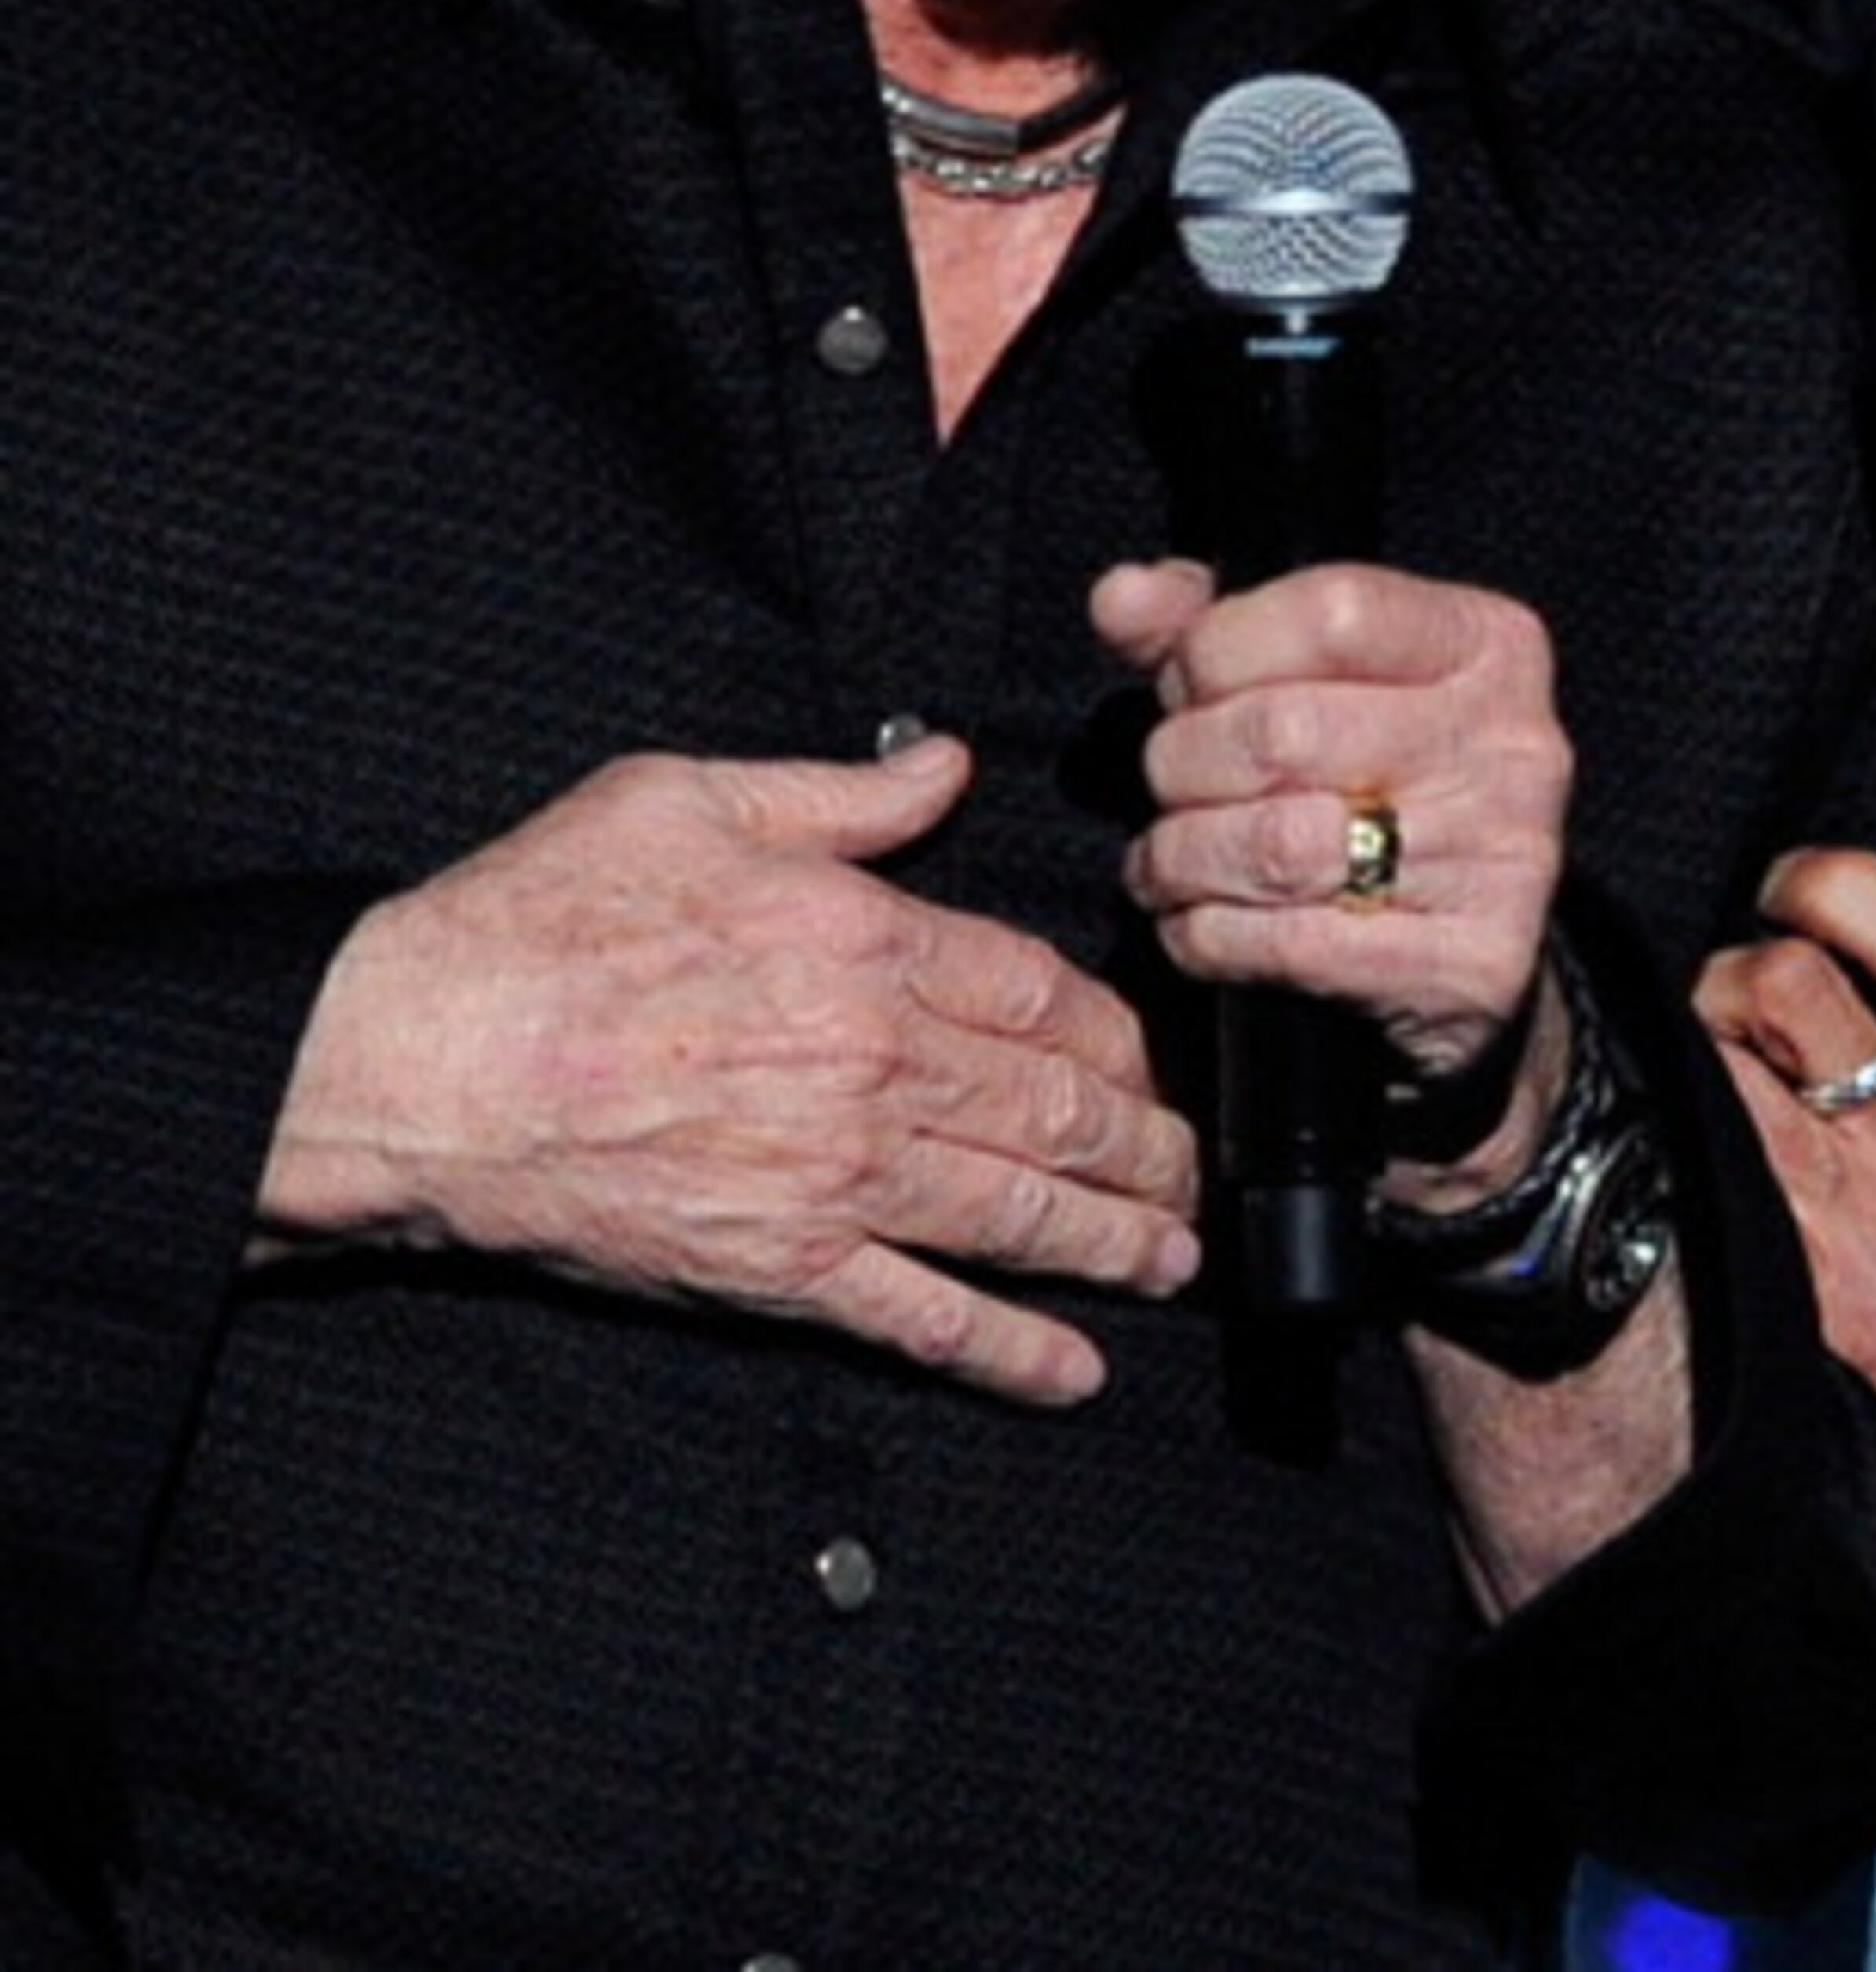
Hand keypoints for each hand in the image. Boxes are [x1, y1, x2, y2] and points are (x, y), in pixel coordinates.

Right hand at [258, 733, 1199, 1402]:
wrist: (424, 1059)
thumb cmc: (539, 919)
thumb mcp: (690, 797)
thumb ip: (840, 793)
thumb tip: (945, 768)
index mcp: (863, 940)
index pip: (1038, 992)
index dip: (1112, 1030)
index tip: (1145, 1054)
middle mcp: (872, 1063)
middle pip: (1056, 1106)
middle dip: (1144, 1141)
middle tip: (1190, 1163)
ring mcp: (833, 1176)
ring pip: (1018, 1214)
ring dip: (1114, 1239)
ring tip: (1171, 1252)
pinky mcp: (777, 1267)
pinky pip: (921, 1318)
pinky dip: (1009, 1351)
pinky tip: (1071, 1370)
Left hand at [1095, 558, 1568, 1133]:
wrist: (1463, 946)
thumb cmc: (1366, 781)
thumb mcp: (1303, 675)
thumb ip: (1207, 624)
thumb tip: (1122, 598)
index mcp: (1485, 643)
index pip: (1330, 612)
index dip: (1220, 650)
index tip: (1189, 685)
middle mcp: (1515, 743)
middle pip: (1284, 732)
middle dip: (1184, 761)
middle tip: (1171, 783)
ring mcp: (1504, 858)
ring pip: (1278, 846)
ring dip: (1184, 855)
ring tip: (1168, 857)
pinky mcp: (1474, 964)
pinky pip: (1293, 946)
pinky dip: (1210, 936)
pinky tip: (1198, 922)